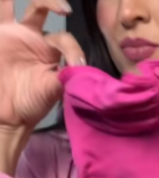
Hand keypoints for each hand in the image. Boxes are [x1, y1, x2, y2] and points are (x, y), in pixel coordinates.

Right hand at [0, 0, 84, 130]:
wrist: (9, 115)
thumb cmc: (33, 104)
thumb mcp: (54, 90)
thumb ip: (67, 76)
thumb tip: (80, 67)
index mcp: (51, 49)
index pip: (64, 37)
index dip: (72, 48)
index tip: (77, 64)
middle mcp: (33, 36)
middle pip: (42, 6)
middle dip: (52, 1)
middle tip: (64, 9)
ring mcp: (12, 33)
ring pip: (14, 3)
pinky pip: (0, 12)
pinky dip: (3, 5)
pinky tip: (6, 2)